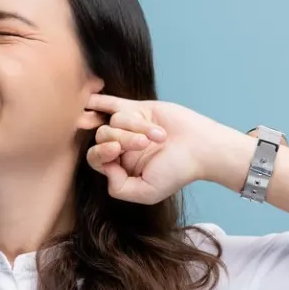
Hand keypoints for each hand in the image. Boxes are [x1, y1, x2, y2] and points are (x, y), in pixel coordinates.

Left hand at [84, 94, 251, 203]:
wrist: (201, 148)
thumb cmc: (177, 171)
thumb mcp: (147, 192)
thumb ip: (118, 188)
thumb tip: (104, 165)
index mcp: (121, 167)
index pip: (96, 158)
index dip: (101, 153)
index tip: (116, 151)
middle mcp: (122, 147)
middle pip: (103, 137)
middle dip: (122, 139)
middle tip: (144, 143)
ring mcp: (129, 127)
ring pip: (114, 120)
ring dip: (136, 127)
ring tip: (158, 135)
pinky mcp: (139, 109)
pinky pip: (112, 103)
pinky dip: (98, 101)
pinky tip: (87, 97)